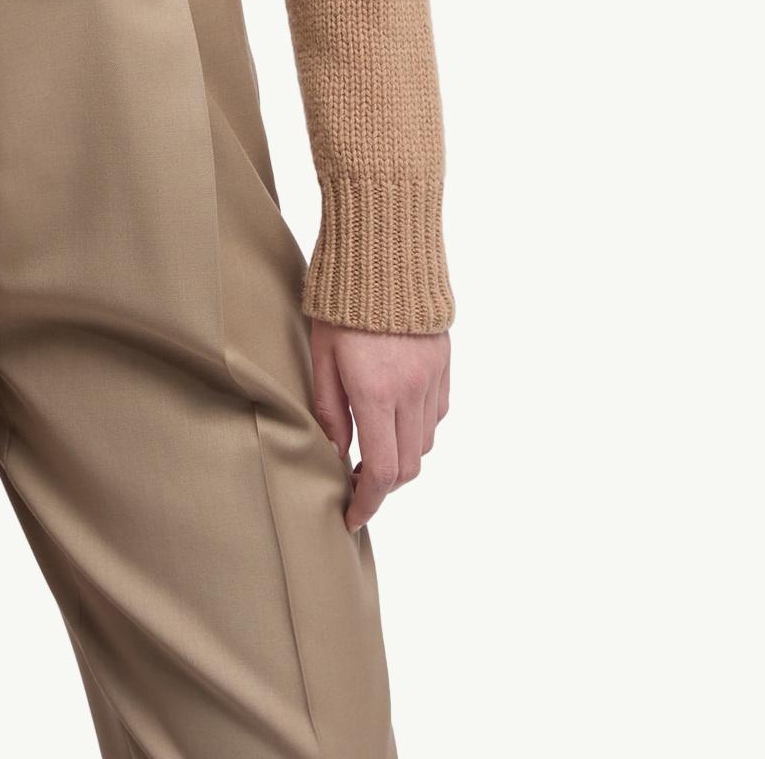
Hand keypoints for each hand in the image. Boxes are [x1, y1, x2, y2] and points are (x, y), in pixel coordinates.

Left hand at [309, 317, 449, 533]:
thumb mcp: (320, 354)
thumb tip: (334, 453)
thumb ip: (329, 408)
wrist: (383, 250)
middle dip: (383, 485)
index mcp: (376, 393)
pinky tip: (397, 416)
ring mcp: (432, 377)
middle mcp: (411, 391)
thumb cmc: (340, 300)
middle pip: (408, 466)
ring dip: (402, 456)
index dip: (368, 502)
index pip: (381, 472)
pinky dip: (420, 427)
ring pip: (426, 442)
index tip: (352, 516)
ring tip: (373, 446)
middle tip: (356, 482)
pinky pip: (438, 412)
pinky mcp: (444, 362)